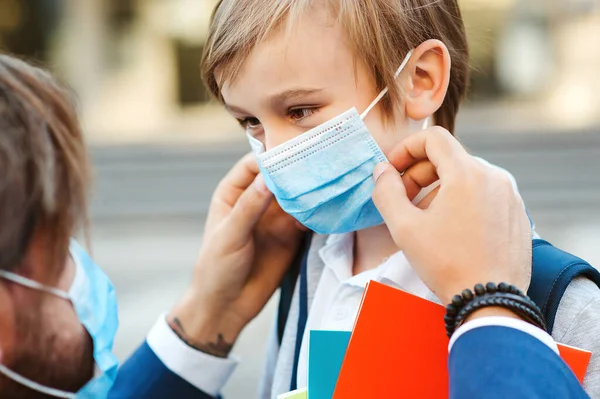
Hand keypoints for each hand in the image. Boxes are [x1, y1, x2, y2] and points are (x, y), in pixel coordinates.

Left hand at [169, 153, 303, 355]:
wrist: (227, 306)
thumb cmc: (215, 268)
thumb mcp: (230, 235)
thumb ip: (249, 207)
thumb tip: (268, 177)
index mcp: (233, 193)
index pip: (254, 164)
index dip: (271, 156)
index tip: (292, 150)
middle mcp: (255, 201)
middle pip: (278, 178)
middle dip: (295, 172)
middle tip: (316, 164)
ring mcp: (274, 218)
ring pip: (295, 196)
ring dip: (307, 192)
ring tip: (323, 186)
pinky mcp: (290, 235)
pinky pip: (305, 217)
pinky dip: (314, 212)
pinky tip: (322, 210)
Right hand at [372, 127, 531, 304]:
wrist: (490, 300)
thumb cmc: (447, 264)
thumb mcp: (404, 228)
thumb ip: (386, 192)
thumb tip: (382, 171)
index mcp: (468, 174)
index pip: (433, 138)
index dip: (406, 148)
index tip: (392, 170)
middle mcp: (494, 177)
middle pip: (448, 158)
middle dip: (419, 173)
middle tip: (402, 200)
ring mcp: (509, 195)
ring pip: (465, 176)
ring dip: (438, 189)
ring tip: (425, 219)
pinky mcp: (516, 213)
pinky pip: (483, 193)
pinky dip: (460, 201)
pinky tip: (449, 229)